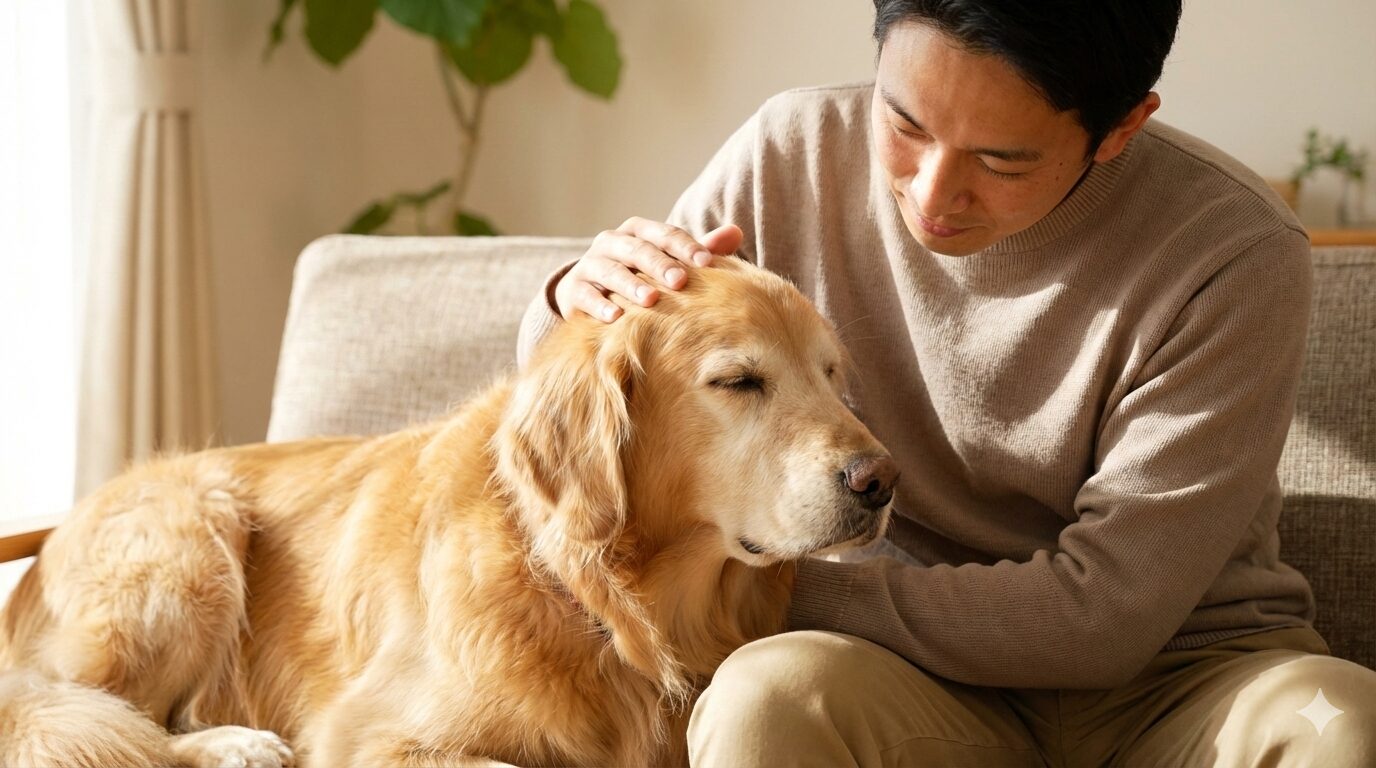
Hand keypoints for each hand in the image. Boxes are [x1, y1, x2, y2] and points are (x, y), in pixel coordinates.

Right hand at [554, 217, 743, 321]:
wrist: (589, 296)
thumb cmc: (640, 277)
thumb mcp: (669, 262)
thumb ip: (700, 250)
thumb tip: (736, 232)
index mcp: (638, 232)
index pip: (664, 234)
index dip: (685, 245)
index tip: (707, 262)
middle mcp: (612, 243)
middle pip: (637, 249)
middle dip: (659, 264)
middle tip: (680, 280)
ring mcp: (590, 265)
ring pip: (610, 270)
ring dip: (630, 284)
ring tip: (650, 300)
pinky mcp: (573, 290)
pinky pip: (586, 295)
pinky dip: (599, 305)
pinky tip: (615, 317)